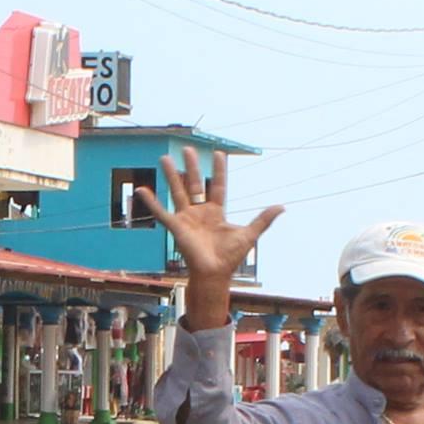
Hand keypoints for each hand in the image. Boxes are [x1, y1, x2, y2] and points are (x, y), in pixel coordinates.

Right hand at [137, 141, 282, 317]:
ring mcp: (186, 218)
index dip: (218, 171)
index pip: (217, 186)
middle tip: (188, 150)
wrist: (215, 273)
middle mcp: (200, 212)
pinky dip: (151, 202)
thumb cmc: (230, 258)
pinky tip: (141, 190)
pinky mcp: (176, 226)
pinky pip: (161, 212)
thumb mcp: (249, 234)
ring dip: (171, 175)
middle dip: (191, 166)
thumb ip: (263, 220)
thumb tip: (281, 207)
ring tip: (165, 158)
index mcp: (216, 212)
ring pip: (177, 191)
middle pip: (194, 184)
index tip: (219, 155)